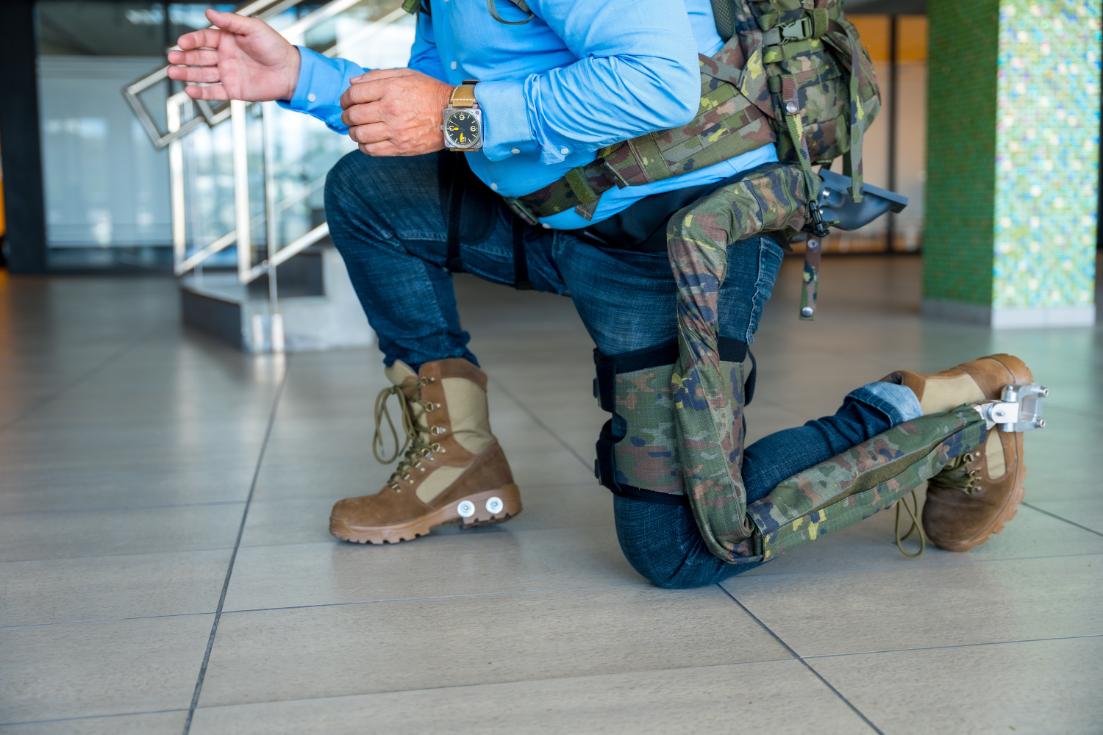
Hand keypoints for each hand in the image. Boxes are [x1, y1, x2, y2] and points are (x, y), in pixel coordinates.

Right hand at [166, 9, 299, 101]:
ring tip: (172, 72)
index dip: (192, 40)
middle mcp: (224, 56)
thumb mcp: (253, 28)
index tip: (182, 43)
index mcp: (227, 39)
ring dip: (186, 73)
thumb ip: (231, 21)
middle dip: (184, 57)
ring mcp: (228, 74)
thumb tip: (208, 11)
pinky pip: (214, 92)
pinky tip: (189, 90)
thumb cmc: (275, 47)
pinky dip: (201, 92)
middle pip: (198, 56)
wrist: (290, 72)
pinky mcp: (233, 90)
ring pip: (202, 74)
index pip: (203, 38)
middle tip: (171, 58)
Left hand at [340, 69, 453, 156]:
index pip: (354, 94)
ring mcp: (394, 130)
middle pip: (353, 115)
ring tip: (357, 129)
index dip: (344, 98)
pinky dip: (363, 146)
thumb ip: (378, 76)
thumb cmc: (430, 93)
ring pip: (359, 134)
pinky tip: (367, 140)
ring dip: (353, 131)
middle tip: (348, 116)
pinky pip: (371, 150)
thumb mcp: (406, 74)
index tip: (346, 101)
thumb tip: (353, 82)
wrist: (454, 115)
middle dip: (346, 116)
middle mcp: (390, 110)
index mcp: (390, 89)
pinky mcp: (400, 147)